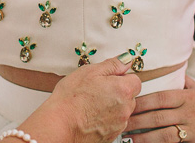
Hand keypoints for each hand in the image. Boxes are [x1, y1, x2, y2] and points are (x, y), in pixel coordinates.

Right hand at [23, 54, 141, 142]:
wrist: (60, 126)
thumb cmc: (71, 99)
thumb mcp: (90, 72)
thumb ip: (113, 65)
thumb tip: (126, 60)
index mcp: (123, 90)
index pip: (135, 80)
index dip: (122, 77)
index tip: (109, 78)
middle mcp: (125, 109)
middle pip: (129, 97)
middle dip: (118, 92)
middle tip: (97, 90)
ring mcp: (119, 125)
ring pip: (121, 111)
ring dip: (112, 107)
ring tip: (91, 104)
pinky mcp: (111, 136)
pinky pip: (113, 123)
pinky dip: (105, 119)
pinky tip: (90, 115)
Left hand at [124, 76, 194, 142]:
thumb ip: (183, 82)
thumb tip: (169, 71)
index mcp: (186, 97)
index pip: (158, 98)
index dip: (140, 101)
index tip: (125, 103)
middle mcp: (187, 112)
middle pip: (156, 116)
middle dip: (136, 120)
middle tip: (119, 123)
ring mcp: (192, 130)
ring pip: (163, 134)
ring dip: (144, 137)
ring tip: (129, 139)